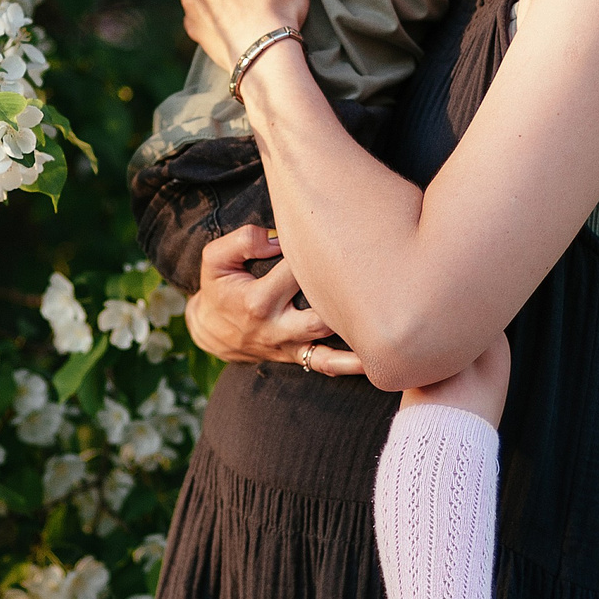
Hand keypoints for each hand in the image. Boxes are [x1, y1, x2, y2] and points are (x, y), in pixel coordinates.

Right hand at [183, 224, 366, 374]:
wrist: (210, 331)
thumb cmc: (218, 289)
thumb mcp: (214, 259)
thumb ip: (242, 240)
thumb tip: (277, 237)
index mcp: (258, 300)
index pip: (296, 270)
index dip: (313, 251)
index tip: (328, 234)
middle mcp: (277, 326)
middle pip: (321, 308)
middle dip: (344, 289)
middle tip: (372, 267)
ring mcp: (290, 344)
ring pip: (329, 336)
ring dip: (357, 325)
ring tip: (388, 309)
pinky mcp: (297, 355)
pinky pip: (326, 364)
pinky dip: (352, 363)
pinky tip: (376, 356)